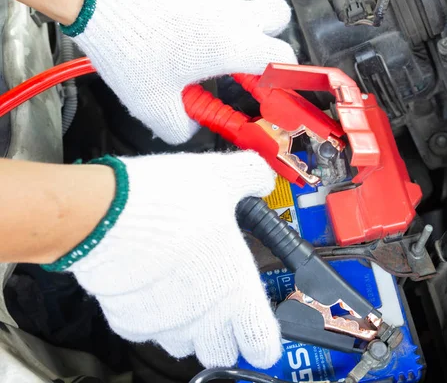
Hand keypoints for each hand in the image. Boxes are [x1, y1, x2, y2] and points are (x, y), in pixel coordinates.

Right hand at [66, 152, 281, 367]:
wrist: (103, 213)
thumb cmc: (166, 201)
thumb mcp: (219, 177)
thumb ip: (249, 177)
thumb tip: (261, 178)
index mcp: (237, 289)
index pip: (262, 345)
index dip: (263, 343)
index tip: (258, 335)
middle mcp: (204, 316)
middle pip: (221, 351)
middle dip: (221, 333)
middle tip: (215, 300)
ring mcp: (165, 324)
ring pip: (184, 343)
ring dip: (186, 324)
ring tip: (179, 286)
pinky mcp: (129, 324)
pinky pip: (147, 330)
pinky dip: (151, 314)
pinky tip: (148, 284)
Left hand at [68, 0, 296, 143]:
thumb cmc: (127, 47)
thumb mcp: (154, 105)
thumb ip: (181, 128)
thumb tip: (190, 127)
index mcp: (232, 44)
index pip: (283, 57)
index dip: (281, 78)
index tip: (267, 93)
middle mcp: (230, 14)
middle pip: (278, 19)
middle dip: (271, 42)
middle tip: (247, 65)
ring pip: (244, 11)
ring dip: (236, 35)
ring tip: (202, 59)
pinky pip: (215, 5)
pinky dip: (209, 24)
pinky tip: (180, 40)